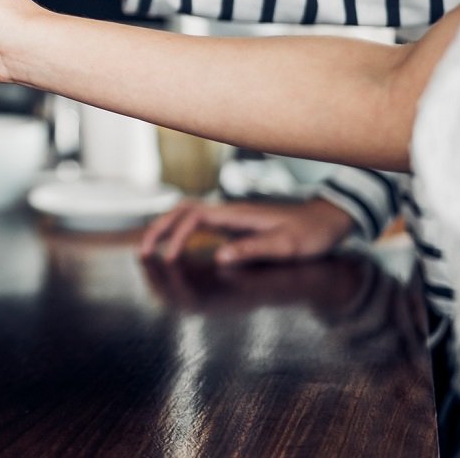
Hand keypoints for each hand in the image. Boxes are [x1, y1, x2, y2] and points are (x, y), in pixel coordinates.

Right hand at [139, 197, 356, 265]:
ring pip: (185, 214)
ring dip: (165, 229)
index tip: (169, 259)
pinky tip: (174, 248)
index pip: (193, 217)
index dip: (176, 237)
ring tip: (149, 250)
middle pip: (180, 211)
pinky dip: (178, 232)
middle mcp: (227, 211)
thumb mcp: (286, 246)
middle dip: (158, 229)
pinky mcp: (231, 224)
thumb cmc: (310, 234)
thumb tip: (219, 257)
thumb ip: (253, 249)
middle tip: (142, 253)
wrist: (327, 220)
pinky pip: (196, 224)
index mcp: (236, 214)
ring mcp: (228, 217)